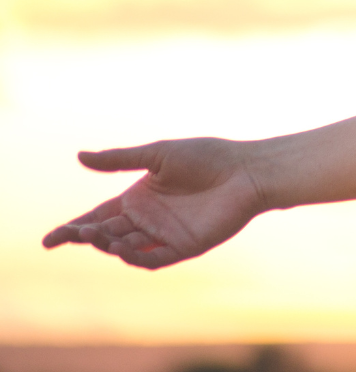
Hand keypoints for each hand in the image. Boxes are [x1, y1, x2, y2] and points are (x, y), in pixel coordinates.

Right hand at [41, 138, 267, 269]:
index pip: (98, 216)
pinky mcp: (184, 247)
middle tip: (70, 234)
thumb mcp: (158, 155)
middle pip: (106, 234)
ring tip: (94, 234)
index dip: (73, 228)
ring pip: (124, 248)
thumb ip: (120, 159)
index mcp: (138, 198)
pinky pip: (151, 259)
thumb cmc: (208, 156)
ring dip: (106, 244)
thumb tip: (79, 156)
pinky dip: (133, 257)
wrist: (247, 170)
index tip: (50, 239)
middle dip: (85, 236)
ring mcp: (164, 235)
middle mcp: (148, 219)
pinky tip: (121, 246)